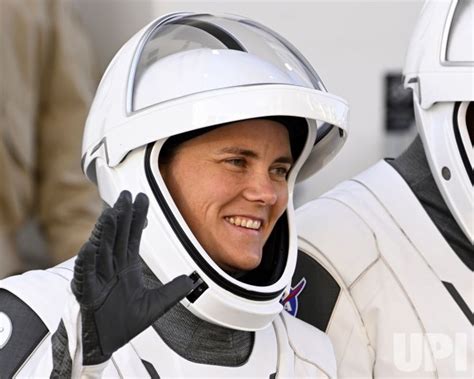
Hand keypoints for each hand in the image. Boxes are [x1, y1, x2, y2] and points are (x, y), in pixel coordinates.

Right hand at [71, 191, 194, 364]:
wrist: (108, 342)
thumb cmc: (126, 322)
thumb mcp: (156, 304)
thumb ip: (172, 291)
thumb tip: (190, 281)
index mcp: (126, 266)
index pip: (132, 236)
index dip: (137, 217)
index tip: (141, 198)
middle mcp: (112, 267)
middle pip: (116, 236)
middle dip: (121, 216)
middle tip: (126, 196)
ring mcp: (99, 277)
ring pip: (101, 250)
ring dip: (105, 232)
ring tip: (110, 214)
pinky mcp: (87, 291)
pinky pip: (85, 274)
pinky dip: (87, 262)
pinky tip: (89, 248)